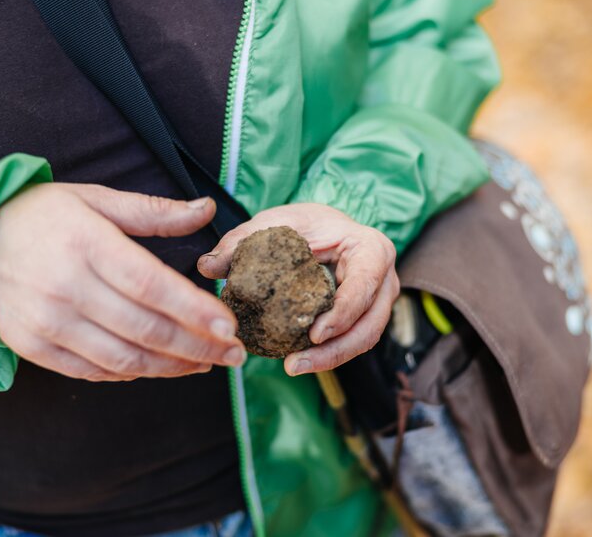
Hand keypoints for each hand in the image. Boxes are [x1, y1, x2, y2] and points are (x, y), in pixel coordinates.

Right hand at [0, 183, 245, 380]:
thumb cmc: (38, 215)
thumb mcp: (94, 199)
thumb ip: (152, 211)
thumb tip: (206, 209)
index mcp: (86, 243)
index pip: (152, 285)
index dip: (195, 310)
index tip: (230, 325)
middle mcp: (66, 286)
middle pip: (145, 328)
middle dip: (198, 345)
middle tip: (233, 353)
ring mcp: (46, 321)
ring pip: (124, 357)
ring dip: (171, 366)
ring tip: (205, 364)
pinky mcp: (31, 345)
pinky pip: (91, 370)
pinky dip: (130, 373)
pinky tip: (157, 367)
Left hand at [197, 203, 398, 375]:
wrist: (324, 230)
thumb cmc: (305, 224)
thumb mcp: (275, 223)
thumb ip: (242, 241)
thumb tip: (208, 266)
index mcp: (371, 250)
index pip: (365, 286)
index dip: (344, 313)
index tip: (315, 333)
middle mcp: (383, 280)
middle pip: (369, 324)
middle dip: (335, 351)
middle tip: (295, 364)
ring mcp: (377, 303)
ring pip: (362, 340)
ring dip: (329, 359)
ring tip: (292, 367)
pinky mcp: (363, 319)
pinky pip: (350, 343)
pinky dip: (326, 355)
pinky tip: (296, 361)